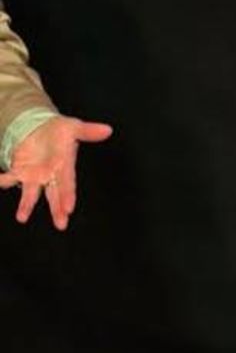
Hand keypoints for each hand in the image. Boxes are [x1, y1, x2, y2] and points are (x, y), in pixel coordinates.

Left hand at [0, 114, 112, 229]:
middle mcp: (51, 176)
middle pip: (55, 196)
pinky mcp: (20, 172)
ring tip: (21, 218)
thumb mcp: (73, 127)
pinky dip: (2, 181)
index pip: (68, 184)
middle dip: (57, 210)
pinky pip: (9, 179)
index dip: (68, 196)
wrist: (42, 130)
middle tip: (61, 224)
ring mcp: (35, 176)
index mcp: (65, 167)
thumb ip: (88, 131)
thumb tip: (108, 129)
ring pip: (32, 194)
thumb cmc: (60, 131)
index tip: (69, 209)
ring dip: (26, 206)